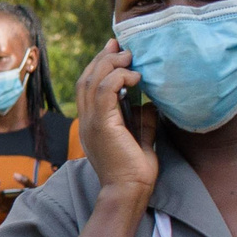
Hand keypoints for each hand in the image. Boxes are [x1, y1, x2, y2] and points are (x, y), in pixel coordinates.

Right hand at [76, 35, 157, 202]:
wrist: (128, 189)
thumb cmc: (135, 169)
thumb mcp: (140, 136)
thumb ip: (141, 118)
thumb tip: (150, 102)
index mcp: (92, 123)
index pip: (88, 86)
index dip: (100, 64)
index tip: (117, 49)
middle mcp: (86, 120)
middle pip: (86, 78)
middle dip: (104, 58)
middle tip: (122, 46)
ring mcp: (90, 122)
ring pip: (92, 81)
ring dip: (112, 64)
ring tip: (130, 58)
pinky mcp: (101, 124)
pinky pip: (105, 90)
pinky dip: (119, 77)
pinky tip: (135, 77)